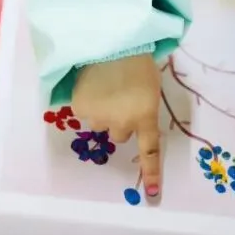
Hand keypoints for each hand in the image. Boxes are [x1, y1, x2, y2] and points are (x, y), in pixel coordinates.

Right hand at [72, 54, 161, 196]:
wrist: (110, 39)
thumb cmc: (136, 58)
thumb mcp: (149, 84)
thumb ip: (143, 106)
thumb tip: (134, 114)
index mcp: (145, 115)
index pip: (148, 151)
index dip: (151, 173)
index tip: (153, 195)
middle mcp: (122, 123)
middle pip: (119, 134)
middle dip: (118, 119)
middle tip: (118, 96)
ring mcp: (99, 117)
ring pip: (99, 123)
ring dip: (101, 110)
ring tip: (103, 85)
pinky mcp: (80, 107)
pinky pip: (84, 111)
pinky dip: (86, 101)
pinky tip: (90, 82)